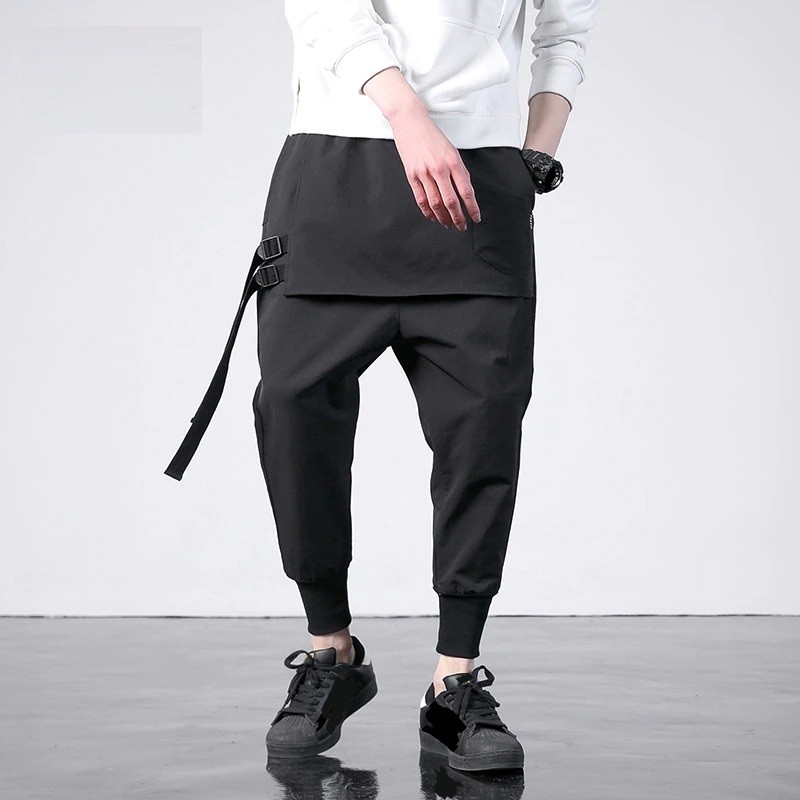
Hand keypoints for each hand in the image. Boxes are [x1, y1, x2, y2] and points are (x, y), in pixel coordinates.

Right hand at [389, 107, 480, 230]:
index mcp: (453, 162)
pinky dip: (428, 212)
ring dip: (443, 218)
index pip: (466, 191)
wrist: (411, 122)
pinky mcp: (412, 176)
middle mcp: (440, 169)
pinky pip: (421, 199)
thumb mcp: (452, 151)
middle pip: (451, 201)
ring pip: (436, 204)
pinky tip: (433, 217)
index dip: (472, 208)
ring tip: (448, 224)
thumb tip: (465, 192)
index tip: (476, 217)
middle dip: (458, 218)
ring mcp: (425, 173)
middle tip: (462, 226)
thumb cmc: (432, 136)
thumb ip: (459, 171)